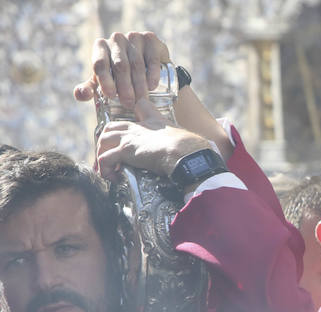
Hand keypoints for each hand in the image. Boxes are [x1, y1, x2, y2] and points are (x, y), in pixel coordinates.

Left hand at [74, 31, 170, 108]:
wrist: (147, 63)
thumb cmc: (121, 74)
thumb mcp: (104, 81)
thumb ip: (90, 89)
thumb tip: (80, 95)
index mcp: (100, 47)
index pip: (100, 63)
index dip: (105, 80)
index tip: (111, 95)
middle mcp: (116, 39)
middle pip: (120, 65)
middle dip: (125, 87)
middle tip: (129, 104)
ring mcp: (134, 37)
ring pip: (136, 64)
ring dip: (139, 84)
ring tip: (141, 100)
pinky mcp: (150, 38)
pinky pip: (151, 58)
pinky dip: (152, 74)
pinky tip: (152, 86)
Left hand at [95, 98, 210, 178]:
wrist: (187, 153)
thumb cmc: (192, 149)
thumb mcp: (187, 141)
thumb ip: (184, 144)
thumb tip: (200, 156)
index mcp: (155, 122)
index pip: (141, 106)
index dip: (133, 115)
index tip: (132, 129)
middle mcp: (139, 127)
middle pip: (112, 126)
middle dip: (106, 141)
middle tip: (111, 155)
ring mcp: (130, 138)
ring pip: (103, 140)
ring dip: (102, 155)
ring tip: (109, 169)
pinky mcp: (125, 151)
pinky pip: (105, 159)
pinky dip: (105, 170)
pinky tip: (114, 178)